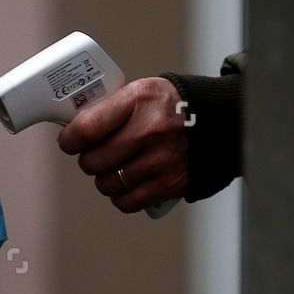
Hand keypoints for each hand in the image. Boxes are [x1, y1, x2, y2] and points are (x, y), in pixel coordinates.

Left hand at [56, 77, 189, 213]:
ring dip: (106, 179)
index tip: (70, 142)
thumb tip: (72, 130)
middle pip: (92, 161)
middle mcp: (150, 129)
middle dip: (90, 160)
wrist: (223, 120)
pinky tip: (128, 183)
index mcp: (138, 100)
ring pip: (106, 184)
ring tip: (118, 166)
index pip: (86, 128)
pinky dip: (121, 196)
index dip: (69, 140)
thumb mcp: (142, 92)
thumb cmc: (173, 106)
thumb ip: (110, 108)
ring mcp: (161, 159)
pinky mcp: (170, 183)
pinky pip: (126, 201)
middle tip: (99, 153)